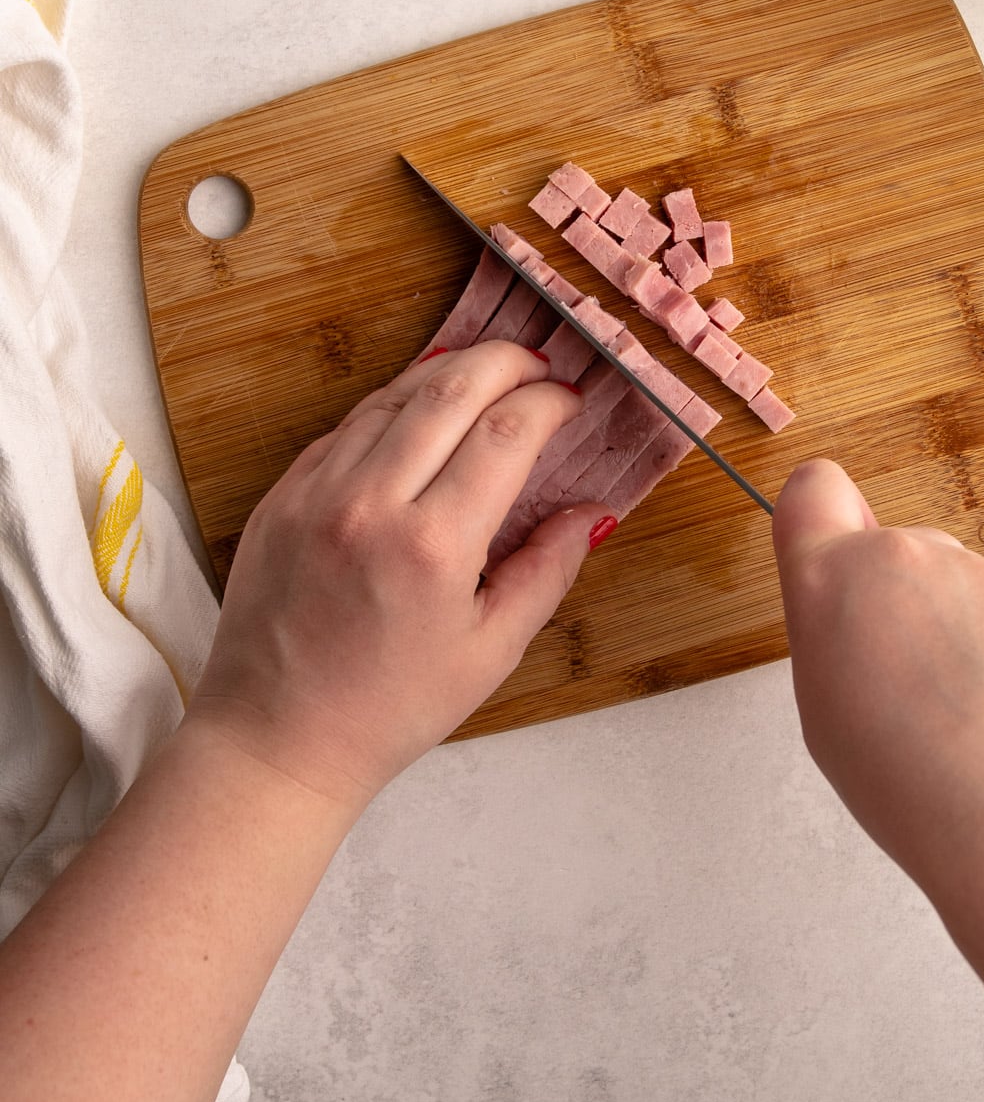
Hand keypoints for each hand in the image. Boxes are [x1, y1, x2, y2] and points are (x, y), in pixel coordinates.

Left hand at [186, 343, 608, 813]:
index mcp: (432, 546)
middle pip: (450, 388)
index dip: (548, 402)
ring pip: (393, 396)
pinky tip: (420, 414)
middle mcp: (369, 504)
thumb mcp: (490, 651)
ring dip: (447, 374)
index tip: (570, 400)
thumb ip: (547, 570)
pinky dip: (392, 407)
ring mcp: (316, 493)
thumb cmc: (389, 709)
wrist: (276, 739)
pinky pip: (345, 427)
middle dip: (505, 362)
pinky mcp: (281, 495)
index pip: (507, 432)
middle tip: (536, 363)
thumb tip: (589, 512)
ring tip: (486, 376)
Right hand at [771, 459, 983, 911]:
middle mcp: (905, 556)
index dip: (825, 515)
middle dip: (905, 600)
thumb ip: (836, 633)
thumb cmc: (908, 781)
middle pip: (898, 553)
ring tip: (972, 715)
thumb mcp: (824, 709)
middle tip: (914, 684)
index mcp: (832, 581)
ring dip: (965, 632)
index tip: (838, 549)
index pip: (813, 489)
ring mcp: (982, 571)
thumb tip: (865, 618)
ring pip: (964, 588)